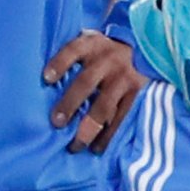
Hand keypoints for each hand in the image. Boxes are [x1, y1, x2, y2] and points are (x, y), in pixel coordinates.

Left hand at [44, 32, 144, 149]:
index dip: (59, 63)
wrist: (144, 47)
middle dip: (70, 103)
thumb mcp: (91, 43)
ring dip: (89, 126)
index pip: (73, 51)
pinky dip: (108, 134)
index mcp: (92, 45)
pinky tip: (97, 148)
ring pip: (104, 105)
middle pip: (86, 82)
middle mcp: (108, 60)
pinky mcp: (136, 92)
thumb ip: (73, 56)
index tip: (46, 79)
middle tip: (57, 123)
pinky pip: (121, 117)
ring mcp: (124, 77)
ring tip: (76, 145)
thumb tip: (45, 82)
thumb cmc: (105, 51)